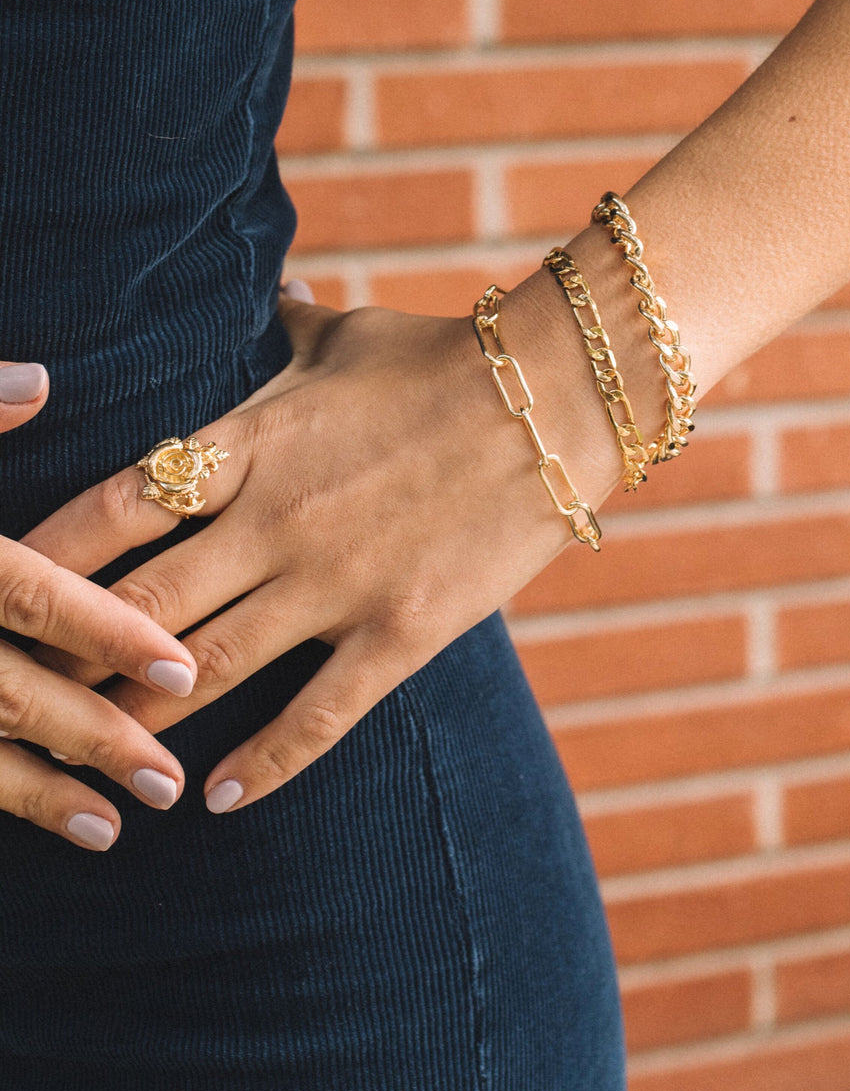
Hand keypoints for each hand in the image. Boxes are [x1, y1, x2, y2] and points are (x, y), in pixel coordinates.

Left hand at [20, 282, 610, 816]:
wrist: (554, 398)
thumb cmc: (441, 359)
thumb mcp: (347, 336)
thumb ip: (288, 330)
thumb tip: (269, 291)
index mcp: (249, 443)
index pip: (115, 505)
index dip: (47, 553)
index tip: (4, 586)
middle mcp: (275, 519)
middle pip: (140, 602)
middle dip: (75, 657)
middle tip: (32, 697)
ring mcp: (336, 582)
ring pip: (208, 668)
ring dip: (141, 720)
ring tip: (97, 759)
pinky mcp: (400, 631)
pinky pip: (317, 714)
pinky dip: (263, 764)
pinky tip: (216, 799)